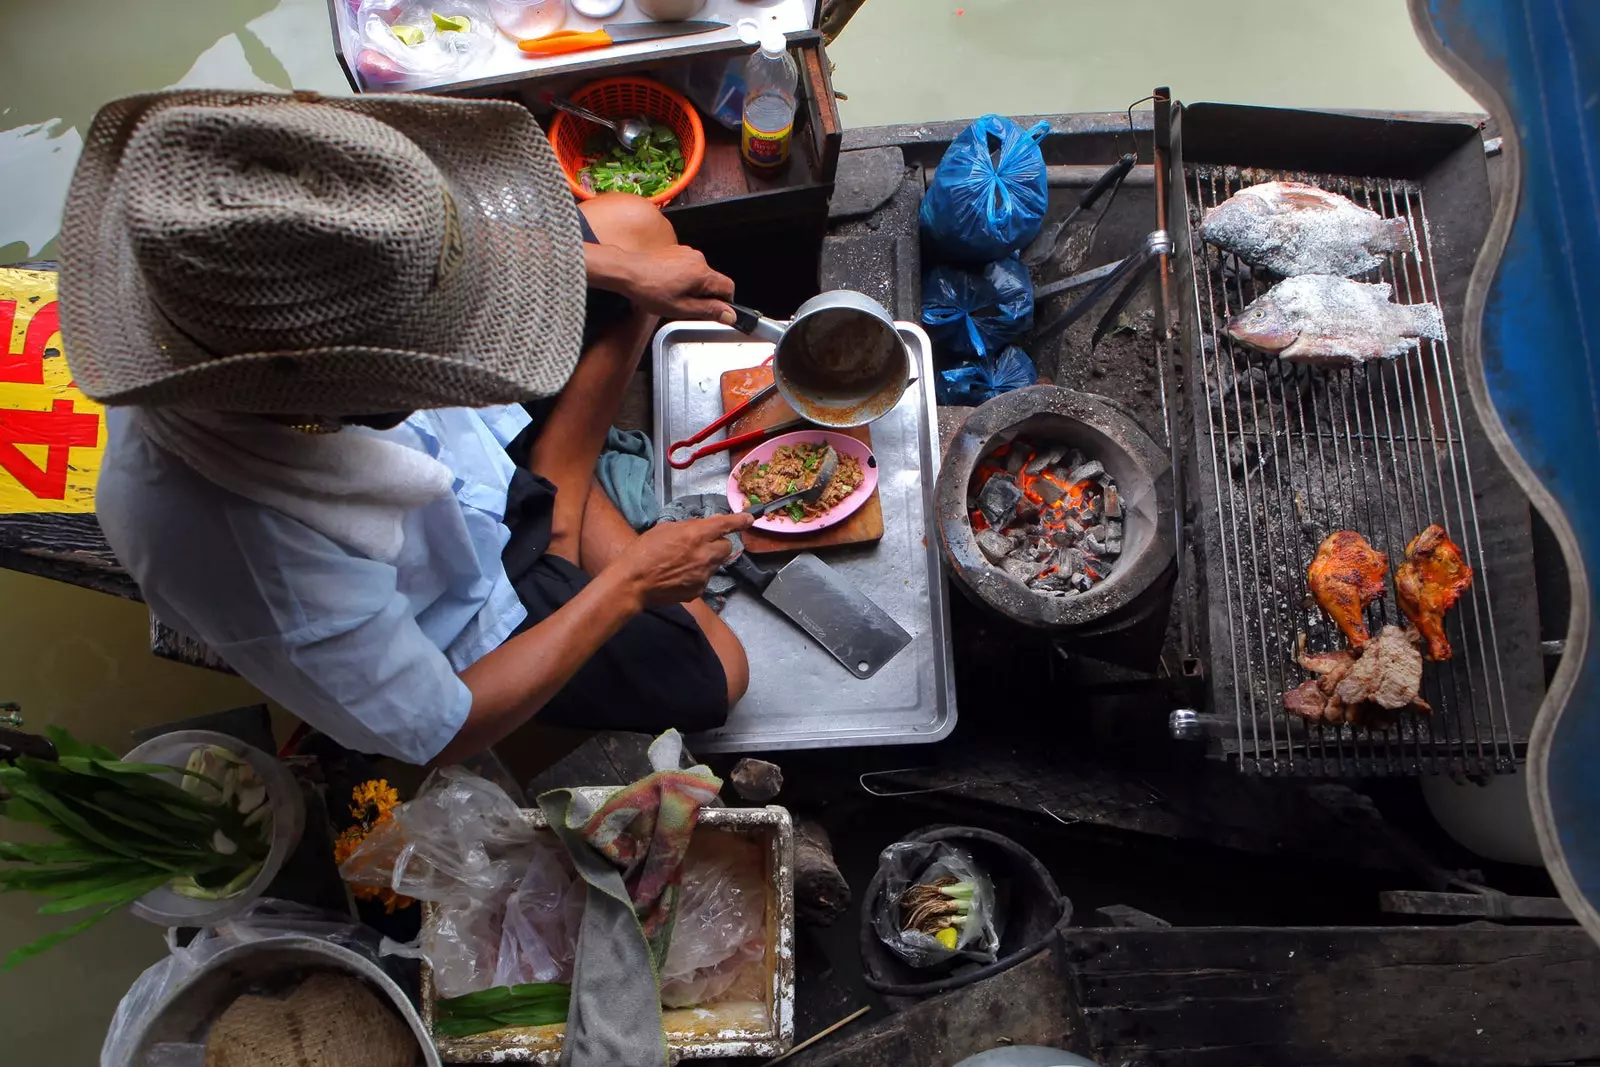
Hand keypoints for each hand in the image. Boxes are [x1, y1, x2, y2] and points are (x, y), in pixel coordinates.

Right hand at [613, 512, 753, 607]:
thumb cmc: (643, 552)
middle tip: (703, 545)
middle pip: (727, 547)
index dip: (739, 521)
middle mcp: (704, 555)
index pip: (725, 525)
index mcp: (696, 535)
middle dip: (719, 544)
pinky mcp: (698, 591)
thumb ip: (688, 527)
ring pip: (715, 564)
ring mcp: (703, 575)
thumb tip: (701, 527)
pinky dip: (696, 576)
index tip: (749, 519)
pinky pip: (704, 579)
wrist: (632, 583)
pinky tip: (679, 576)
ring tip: (684, 563)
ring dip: (706, 560)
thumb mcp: (664, 529)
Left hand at [623, 246, 736, 322]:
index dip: (724, 302)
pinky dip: (684, 278)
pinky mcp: (677, 251)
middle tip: (687, 305)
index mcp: (702, 273)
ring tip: (674, 295)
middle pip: (714, 281)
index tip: (714, 311)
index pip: (729, 287)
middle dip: (706, 295)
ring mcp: (687, 253)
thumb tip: (730, 315)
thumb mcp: (681, 308)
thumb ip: (709, 311)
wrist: (628, 271)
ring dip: (694, 287)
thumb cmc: (649, 289)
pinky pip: (689, 267)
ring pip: (701, 274)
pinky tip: (669, 285)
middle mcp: (698, 259)